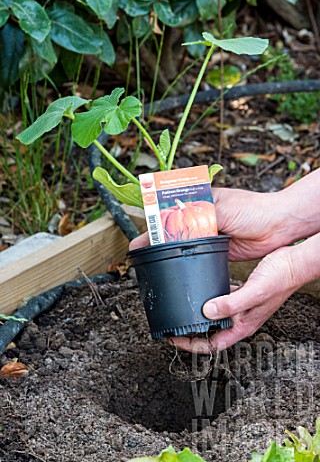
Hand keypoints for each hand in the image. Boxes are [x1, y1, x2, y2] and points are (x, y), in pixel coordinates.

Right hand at [129, 188, 280, 254]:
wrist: (277, 227)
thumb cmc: (253, 210)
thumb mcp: (222, 210)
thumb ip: (199, 218)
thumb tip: (178, 230)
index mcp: (201, 201)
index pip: (172, 208)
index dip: (154, 220)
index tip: (142, 232)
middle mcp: (203, 217)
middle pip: (175, 227)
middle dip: (157, 237)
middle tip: (140, 249)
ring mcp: (210, 234)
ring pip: (185, 242)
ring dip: (170, 249)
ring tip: (151, 260)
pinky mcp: (217, 249)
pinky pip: (198, 254)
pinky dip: (187, 259)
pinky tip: (175, 265)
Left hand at [172, 244, 300, 352]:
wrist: (293, 263)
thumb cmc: (280, 279)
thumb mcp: (254, 292)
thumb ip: (231, 304)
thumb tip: (207, 312)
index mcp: (244, 325)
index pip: (214, 344)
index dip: (193, 345)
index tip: (176, 340)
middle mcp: (241, 318)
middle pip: (212, 332)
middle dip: (192, 331)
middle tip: (173, 325)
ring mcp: (242, 306)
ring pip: (215, 315)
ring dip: (199, 313)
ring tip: (182, 307)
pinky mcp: (242, 293)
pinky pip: (221, 298)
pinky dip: (209, 296)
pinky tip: (201, 287)